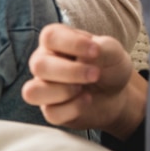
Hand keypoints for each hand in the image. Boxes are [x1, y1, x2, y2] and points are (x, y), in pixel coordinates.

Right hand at [22, 23, 143, 136]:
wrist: (116, 95)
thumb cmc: (109, 67)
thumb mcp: (112, 52)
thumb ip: (102, 48)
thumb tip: (88, 53)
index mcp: (55, 41)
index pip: (49, 37)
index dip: (72, 44)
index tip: (96, 51)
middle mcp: (43, 62)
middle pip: (38, 66)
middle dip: (71, 72)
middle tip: (95, 74)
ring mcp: (43, 87)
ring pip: (33, 92)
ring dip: (64, 91)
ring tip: (83, 89)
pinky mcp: (50, 110)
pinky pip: (51, 113)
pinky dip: (73, 108)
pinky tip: (86, 100)